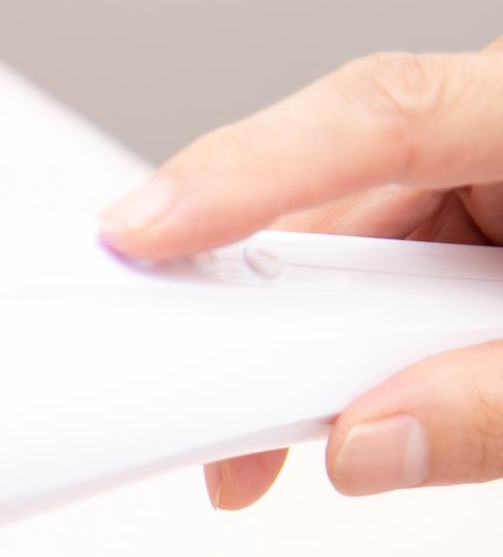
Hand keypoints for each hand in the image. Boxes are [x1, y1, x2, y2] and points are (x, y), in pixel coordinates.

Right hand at [99, 37, 502, 505]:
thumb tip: (367, 446)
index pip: (383, 110)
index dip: (248, 170)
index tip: (145, 232)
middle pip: (354, 194)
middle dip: (271, 311)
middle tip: (201, 405)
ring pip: (372, 251)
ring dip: (317, 352)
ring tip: (270, 447)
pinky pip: (409, 279)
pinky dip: (371, 354)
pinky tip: (347, 412)